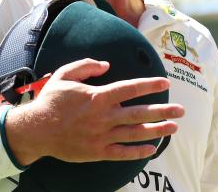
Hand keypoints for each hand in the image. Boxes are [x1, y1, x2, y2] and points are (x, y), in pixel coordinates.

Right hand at [4, 58, 183, 165]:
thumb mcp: (64, 75)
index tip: (165, 83)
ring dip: (157, 130)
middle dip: (163, 111)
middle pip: (140, 113)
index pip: (130, 89)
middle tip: (181, 110)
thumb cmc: (51, 101)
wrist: (36, 130)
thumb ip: (86, 66)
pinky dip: (138, 152)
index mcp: (97, 96)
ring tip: (174, 127)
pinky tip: (152, 149)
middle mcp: (104, 117)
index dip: (149, 85)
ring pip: (135, 133)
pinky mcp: (97, 151)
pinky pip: (122, 152)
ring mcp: (102, 136)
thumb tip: (106, 65)